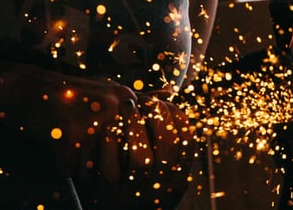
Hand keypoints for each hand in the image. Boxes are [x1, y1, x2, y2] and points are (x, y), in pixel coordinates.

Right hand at [8, 71, 196, 205]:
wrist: (32, 90)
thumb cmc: (74, 94)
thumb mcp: (109, 88)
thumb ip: (140, 96)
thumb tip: (170, 94)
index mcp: (126, 99)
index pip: (140, 141)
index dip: (129, 156)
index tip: (119, 159)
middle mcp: (113, 109)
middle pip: (122, 158)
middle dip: (109, 167)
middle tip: (96, 159)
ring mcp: (92, 122)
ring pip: (98, 168)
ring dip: (86, 169)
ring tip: (75, 150)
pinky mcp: (70, 136)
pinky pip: (75, 170)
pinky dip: (67, 168)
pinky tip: (60, 151)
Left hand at [74, 91, 197, 208]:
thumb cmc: (137, 189)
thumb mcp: (159, 174)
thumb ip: (165, 143)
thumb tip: (167, 94)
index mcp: (176, 183)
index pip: (187, 144)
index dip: (177, 117)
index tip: (165, 101)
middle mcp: (159, 194)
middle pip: (168, 148)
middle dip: (158, 116)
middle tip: (145, 100)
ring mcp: (134, 197)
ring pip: (141, 159)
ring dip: (135, 126)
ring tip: (128, 107)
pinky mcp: (106, 197)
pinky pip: (110, 166)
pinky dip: (111, 140)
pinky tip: (109, 125)